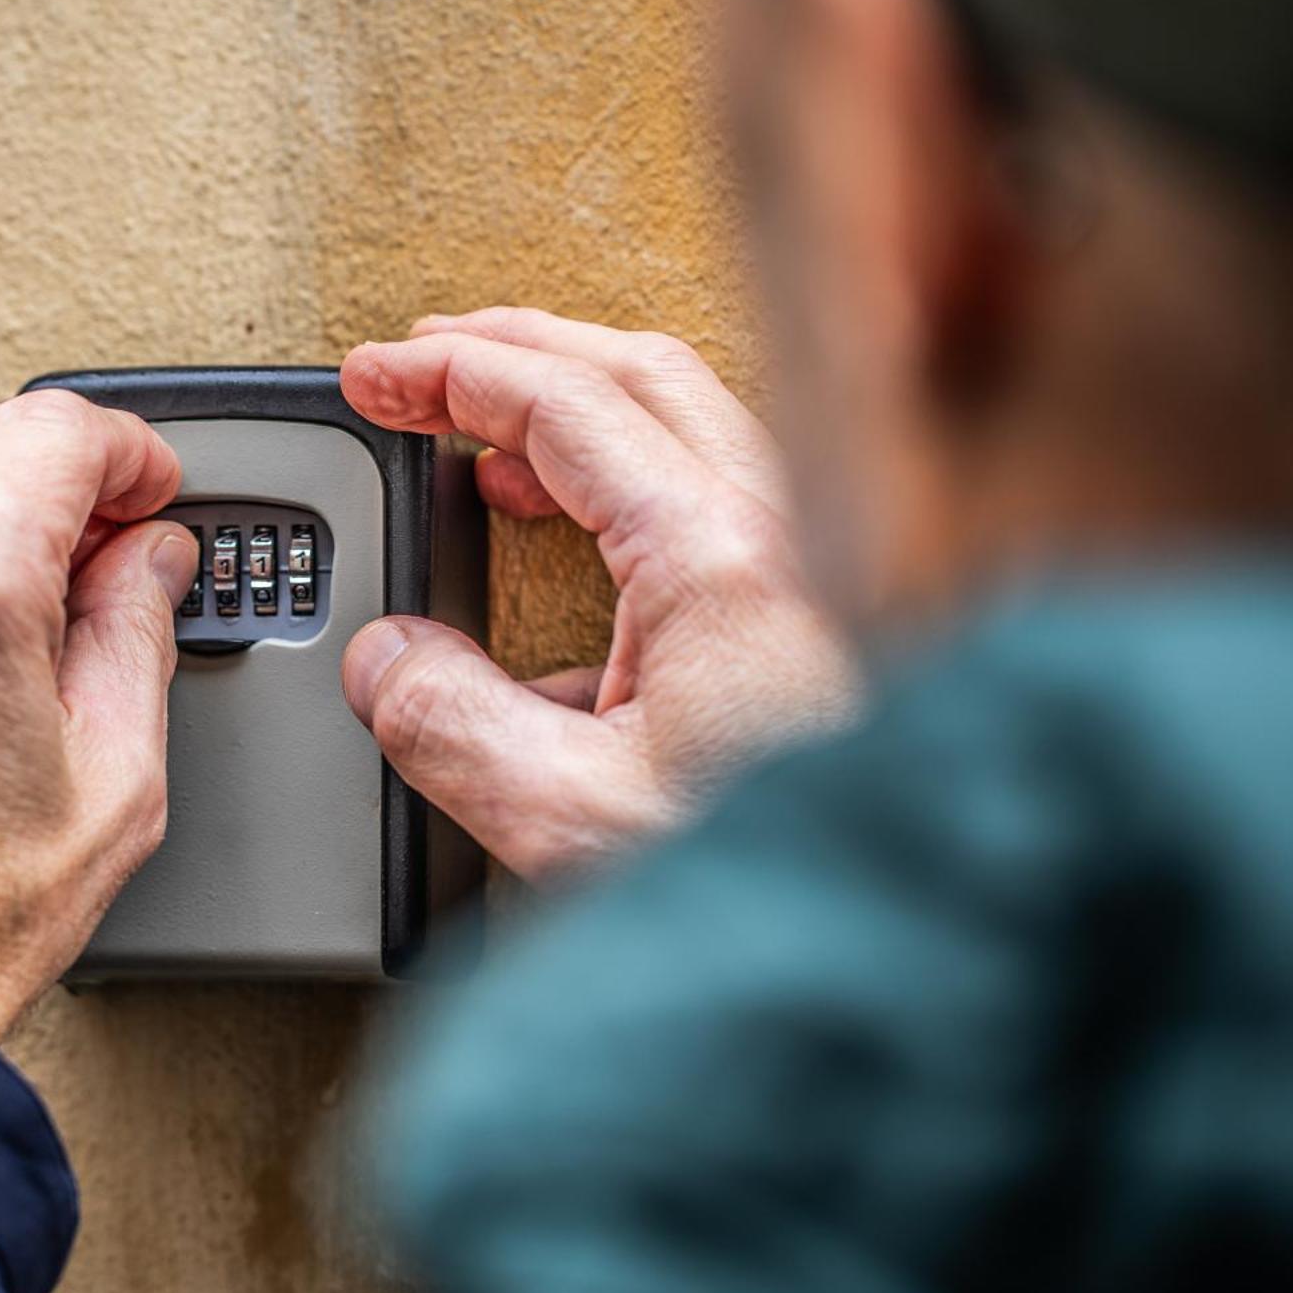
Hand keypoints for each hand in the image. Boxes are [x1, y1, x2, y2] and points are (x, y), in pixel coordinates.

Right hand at [339, 308, 856, 879]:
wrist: (916, 942)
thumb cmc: (798, 887)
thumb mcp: (578, 820)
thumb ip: (453, 728)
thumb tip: (385, 662)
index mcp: (718, 554)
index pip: (562, 402)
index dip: (449, 372)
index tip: (376, 376)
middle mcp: (785, 533)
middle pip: (635, 373)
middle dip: (515, 349)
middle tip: (425, 360)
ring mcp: (816, 569)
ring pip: (685, 431)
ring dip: (575, 415)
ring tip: (487, 448)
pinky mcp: (824, 621)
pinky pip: (713, 514)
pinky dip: (624, 500)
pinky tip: (569, 578)